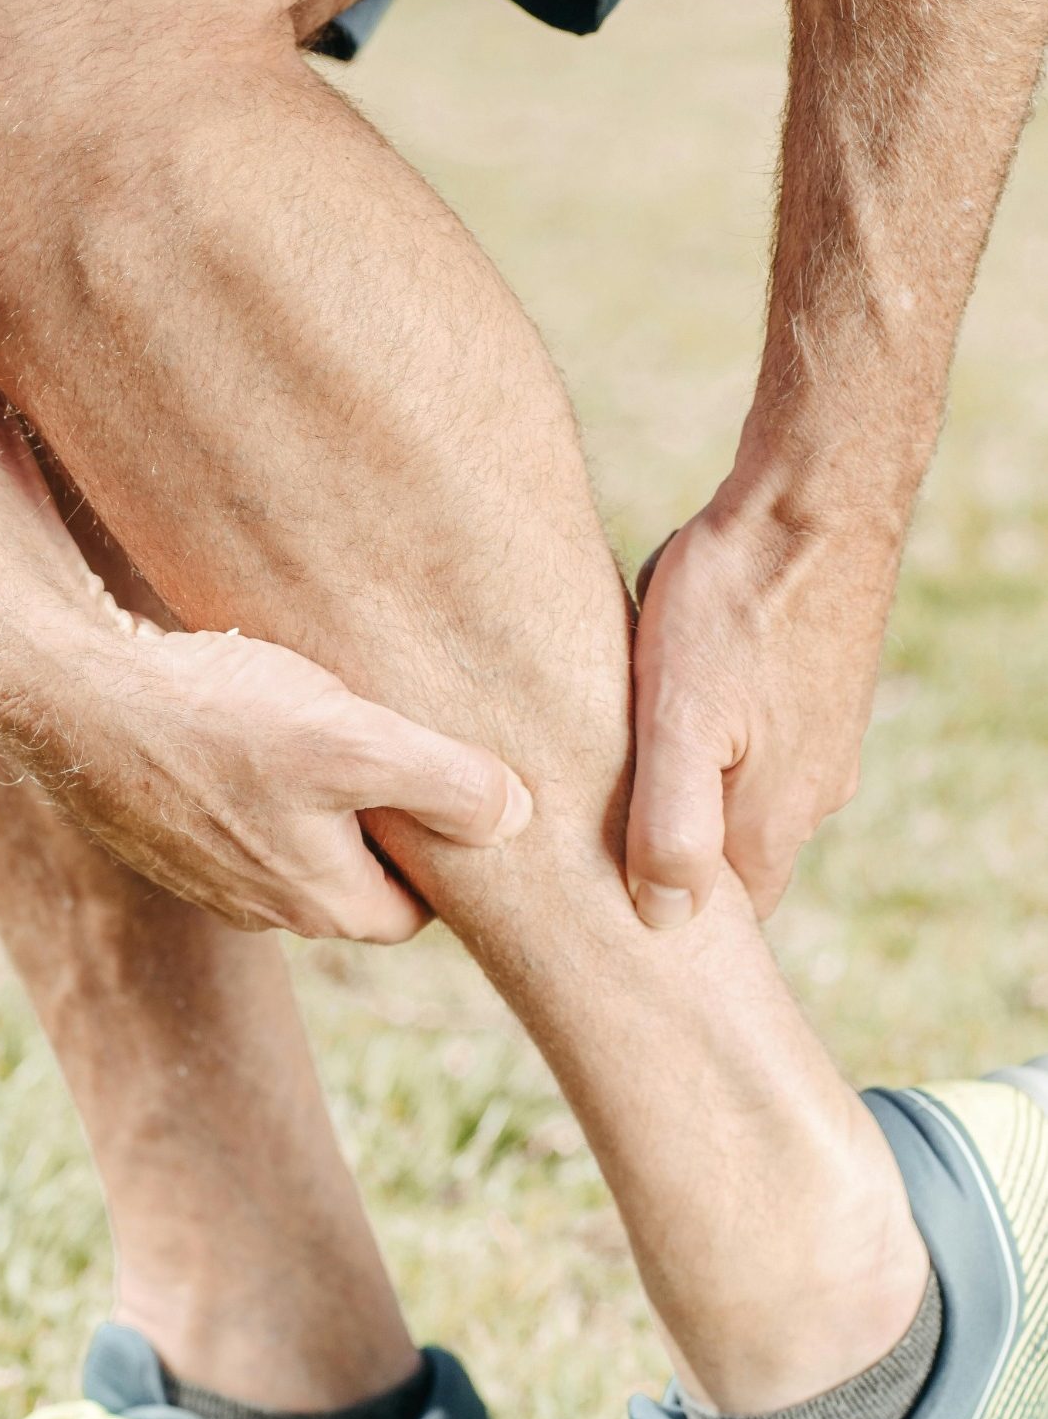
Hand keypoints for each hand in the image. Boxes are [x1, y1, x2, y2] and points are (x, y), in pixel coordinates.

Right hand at [0, 361, 531, 944]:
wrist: (72, 697)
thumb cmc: (217, 718)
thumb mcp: (354, 744)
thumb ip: (448, 784)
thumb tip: (519, 818)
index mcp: (324, 902)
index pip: (418, 913)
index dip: (445, 857)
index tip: (457, 793)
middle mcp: (265, 907)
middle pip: (359, 878)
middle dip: (387, 826)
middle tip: (405, 748)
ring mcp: (210, 872)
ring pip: (299, 843)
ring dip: (322, 796)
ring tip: (333, 720)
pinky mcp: (169, 830)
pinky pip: (241, 814)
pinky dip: (262, 776)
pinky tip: (259, 714)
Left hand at [628, 492, 897, 923]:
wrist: (816, 497)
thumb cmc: (736, 602)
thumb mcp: (680, 718)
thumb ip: (672, 825)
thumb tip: (664, 920)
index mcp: (775, 821)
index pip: (723, 921)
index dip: (663, 921)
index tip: (601, 902)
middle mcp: (813, 794)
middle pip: (730, 861)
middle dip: (666, 853)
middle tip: (594, 826)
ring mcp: (824, 741)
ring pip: (739, 795)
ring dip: (684, 785)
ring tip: (621, 750)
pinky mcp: (819, 692)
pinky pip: (755, 740)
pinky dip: (708, 735)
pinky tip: (669, 692)